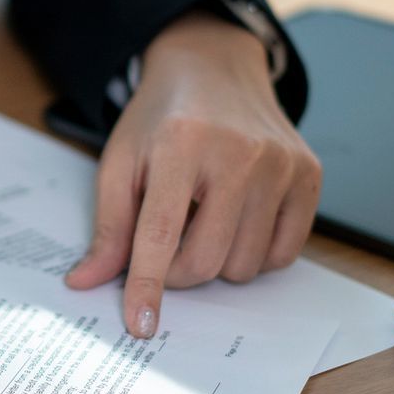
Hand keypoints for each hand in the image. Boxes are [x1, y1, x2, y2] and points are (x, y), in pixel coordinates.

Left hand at [66, 13, 321, 338]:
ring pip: (245, 265)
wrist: (213, 68)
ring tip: (205, 220)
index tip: (141, 325)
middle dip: (178, 272)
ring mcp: (280, 164)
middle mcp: (239, 153)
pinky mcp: (309, 174)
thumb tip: (85, 282)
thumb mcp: (120, 162)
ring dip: (217, 261)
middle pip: (206, 260)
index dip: (147, 286)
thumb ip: (108, 226)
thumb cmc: (161, 119)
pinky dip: (254, 253)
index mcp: (181, 144)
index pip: (160, 234)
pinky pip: (282, 253)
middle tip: (167, 247)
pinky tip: (238, 219)